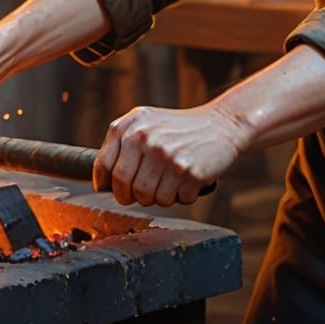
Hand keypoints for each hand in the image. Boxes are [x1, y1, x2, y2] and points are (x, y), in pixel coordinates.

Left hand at [93, 103, 250, 206]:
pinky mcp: (187, 170)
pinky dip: (181, 196)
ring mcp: (166, 154)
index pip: (104, 165)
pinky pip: (173, 201)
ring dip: (159, 197)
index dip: (107, 184)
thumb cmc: (182, 129)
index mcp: (132, 125)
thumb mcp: (148, 122)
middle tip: (148, 189)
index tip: (116, 189)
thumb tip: (101, 181)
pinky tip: (188, 179)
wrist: (223, 124)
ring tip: (172, 180)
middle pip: (123, 187)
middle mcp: (145, 137)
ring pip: (147, 198)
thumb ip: (123, 143)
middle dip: (132, 196)